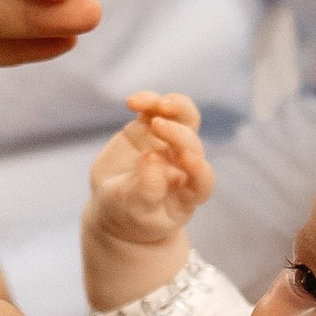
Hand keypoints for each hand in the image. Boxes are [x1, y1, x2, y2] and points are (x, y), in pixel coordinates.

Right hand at [87, 92, 214, 245]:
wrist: (112, 206)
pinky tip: (132, 103)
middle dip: (177, 133)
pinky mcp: (150, 128)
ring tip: (157, 104)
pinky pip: (156, 108)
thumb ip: (146, 189)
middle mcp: (184, 166)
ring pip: (185, 118)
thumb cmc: (128, 214)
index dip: (199, 170)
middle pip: (192, 144)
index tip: (187, 159)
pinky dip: (148, 100)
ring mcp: (169, 144)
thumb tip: (152, 157)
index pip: (203, 181)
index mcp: (188, 193)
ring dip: (176, 106)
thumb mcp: (133, 209)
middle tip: (157, 126)